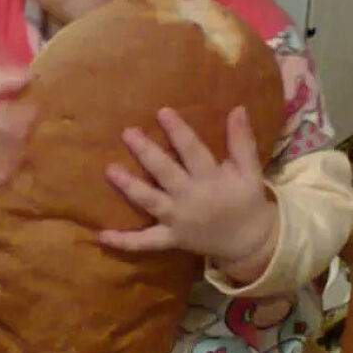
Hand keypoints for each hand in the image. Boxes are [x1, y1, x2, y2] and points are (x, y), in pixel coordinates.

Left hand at [100, 105, 278, 283]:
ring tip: (109, 170)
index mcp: (211, 180)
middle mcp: (191, 199)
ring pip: (151, 202)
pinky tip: (102, 236)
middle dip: (147, 153)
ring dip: (130, 187)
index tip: (162, 112)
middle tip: (128, 133)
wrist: (250, 243)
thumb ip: (242, 141)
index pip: (193, 152)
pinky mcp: (171, 239)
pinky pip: (146, 242)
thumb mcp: (250, 171)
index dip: (178, 132)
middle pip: (166, 173)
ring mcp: (178, 221)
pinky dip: (125, 241)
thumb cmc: (247, 201)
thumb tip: (238, 109)